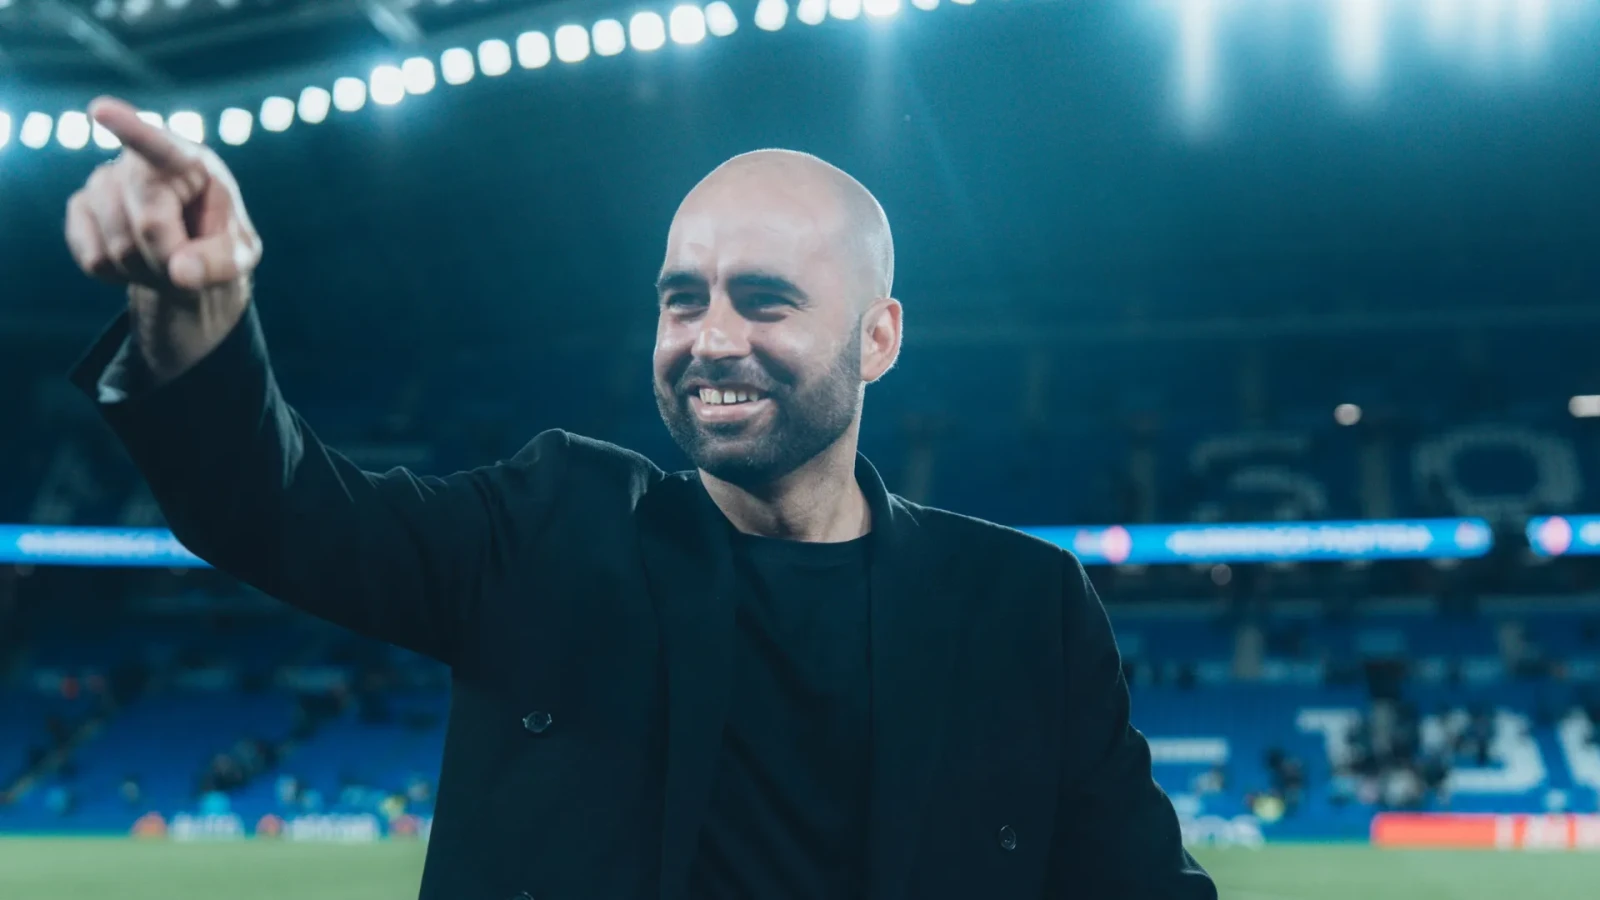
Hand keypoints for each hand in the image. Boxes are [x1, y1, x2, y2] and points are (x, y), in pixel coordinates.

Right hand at [65, 96, 262, 379]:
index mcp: (189, 161)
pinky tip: (136, 262)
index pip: (159, 146)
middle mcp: (138, 162)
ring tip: (165, 260)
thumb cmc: (220, 247)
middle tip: (190, 265)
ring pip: (118, 248)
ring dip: (147, 272)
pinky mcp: (79, 209)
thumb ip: (220, 263)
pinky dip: (120, 277)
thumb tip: (181, 273)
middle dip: (173, 259)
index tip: (100, 110)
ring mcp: (102, 182)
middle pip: (150, 224)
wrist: (187, 259)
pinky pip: (95, 260)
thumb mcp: (239, 257)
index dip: (128, 128)